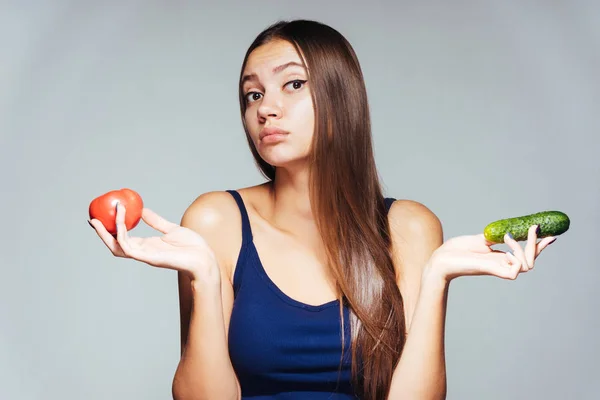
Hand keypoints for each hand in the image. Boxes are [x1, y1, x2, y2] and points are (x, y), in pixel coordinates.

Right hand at [89, 202, 219, 284]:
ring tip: (110, 212)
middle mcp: (142, 251)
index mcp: (147, 245)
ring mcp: (144, 255)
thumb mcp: (172, 228)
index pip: (123, 238)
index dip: (111, 230)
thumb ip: (156, 221)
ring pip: (117, 245)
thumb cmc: (191, 246)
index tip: (103, 217)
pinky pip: (128, 246)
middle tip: (93, 218)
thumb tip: (142, 210)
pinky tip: (121, 220)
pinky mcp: (147, 257)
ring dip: (110, 230)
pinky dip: (121, 233)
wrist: (203, 257)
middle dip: (102, 233)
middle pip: (114, 244)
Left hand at [425, 225, 556, 282]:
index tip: (552, 234)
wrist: (441, 258)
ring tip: (509, 237)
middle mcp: (503, 265)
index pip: (527, 254)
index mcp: (501, 258)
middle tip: (534, 227)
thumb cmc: (458, 250)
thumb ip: (497, 236)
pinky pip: (516, 270)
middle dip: (537, 244)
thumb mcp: (482, 238)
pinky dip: (517, 258)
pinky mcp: (493, 271)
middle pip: (532, 260)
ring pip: (528, 265)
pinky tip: (506, 250)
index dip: (541, 246)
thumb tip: (511, 229)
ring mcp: (499, 269)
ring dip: (524, 248)